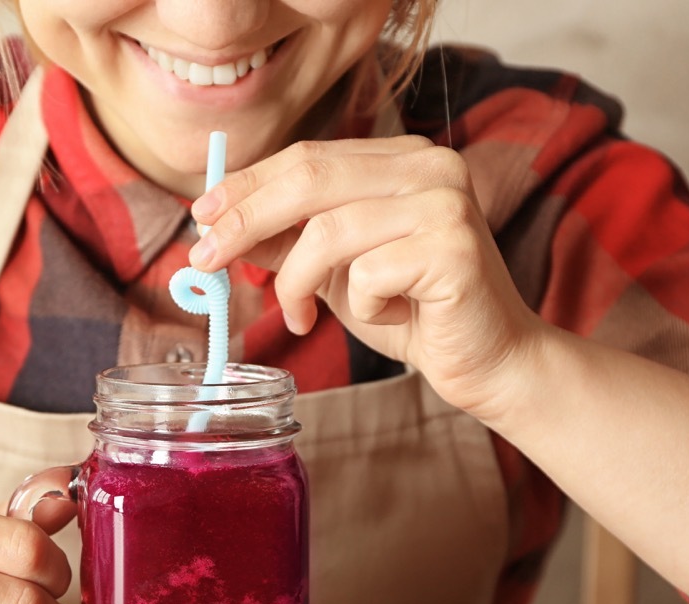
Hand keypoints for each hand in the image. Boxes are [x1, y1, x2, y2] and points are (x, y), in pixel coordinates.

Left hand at [188, 136, 542, 419]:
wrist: (487, 361)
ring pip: (328, 231)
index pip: (307, 157)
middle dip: (245, 220)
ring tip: (301, 316)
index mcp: (402, 158)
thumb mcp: (336, 270)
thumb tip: (216, 221)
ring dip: (298, 282)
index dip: (247, 185)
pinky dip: (360, 305)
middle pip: (309, 178)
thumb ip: (288, 239)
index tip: (201, 215)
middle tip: (204, 259)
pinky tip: (383, 316)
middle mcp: (430, 166)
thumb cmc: (412, 313)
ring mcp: (446, 202)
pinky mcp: (454, 247)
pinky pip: (367, 272)